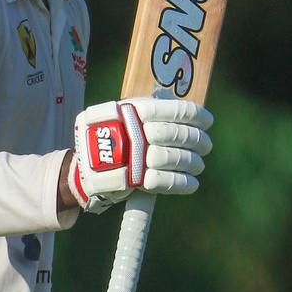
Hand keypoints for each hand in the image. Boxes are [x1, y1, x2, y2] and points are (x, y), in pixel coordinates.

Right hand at [68, 97, 212, 212]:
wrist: (84, 168)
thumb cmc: (109, 138)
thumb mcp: (122, 114)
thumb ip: (149, 111)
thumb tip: (187, 113)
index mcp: (134, 109)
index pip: (174, 110)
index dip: (196, 115)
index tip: (207, 121)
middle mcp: (136, 130)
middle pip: (178, 135)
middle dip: (198, 141)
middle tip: (206, 146)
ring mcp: (136, 155)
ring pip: (176, 158)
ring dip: (193, 162)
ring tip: (198, 164)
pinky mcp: (135, 179)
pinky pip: (168, 181)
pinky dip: (183, 182)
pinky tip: (192, 182)